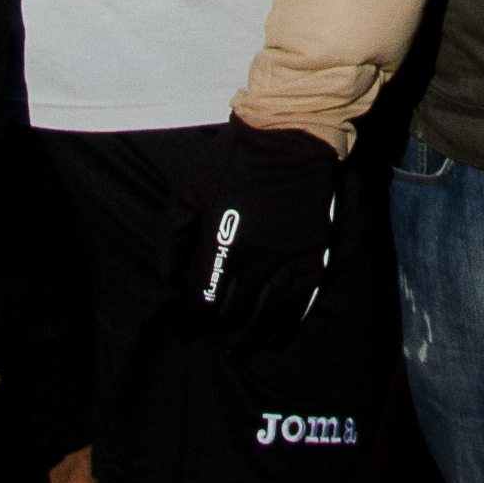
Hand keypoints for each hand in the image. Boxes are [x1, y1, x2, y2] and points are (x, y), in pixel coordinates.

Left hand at [172, 121, 343, 339]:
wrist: (290, 135)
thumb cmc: (233, 160)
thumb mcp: (189, 188)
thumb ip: (173, 235)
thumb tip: (168, 277)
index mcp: (223, 244)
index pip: (202, 300)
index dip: (189, 322)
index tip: (182, 330)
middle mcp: (257, 260)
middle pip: (234, 313)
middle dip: (216, 329)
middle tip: (208, 334)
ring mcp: (290, 260)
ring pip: (269, 316)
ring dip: (252, 338)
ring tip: (240, 348)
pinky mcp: (315, 255)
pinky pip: (301, 303)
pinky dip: (286, 325)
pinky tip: (276, 336)